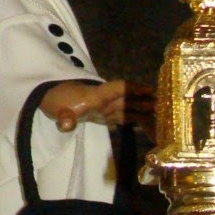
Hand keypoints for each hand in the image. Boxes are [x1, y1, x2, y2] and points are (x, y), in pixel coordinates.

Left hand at [39, 79, 155, 135]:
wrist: (46, 98)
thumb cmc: (55, 100)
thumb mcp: (58, 109)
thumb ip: (64, 117)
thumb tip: (66, 123)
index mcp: (96, 95)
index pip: (118, 88)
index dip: (135, 89)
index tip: (153, 91)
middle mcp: (103, 100)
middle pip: (129, 99)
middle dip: (147, 102)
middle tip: (169, 107)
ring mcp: (103, 108)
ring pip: (128, 108)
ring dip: (143, 112)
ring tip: (163, 119)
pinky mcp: (101, 115)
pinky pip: (122, 116)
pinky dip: (134, 120)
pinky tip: (147, 126)